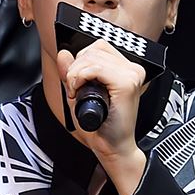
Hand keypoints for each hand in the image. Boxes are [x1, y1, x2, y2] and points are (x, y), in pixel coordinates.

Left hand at [58, 41, 146, 194]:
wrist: (113, 147)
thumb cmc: (101, 126)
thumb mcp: (80, 94)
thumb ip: (71, 72)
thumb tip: (63, 54)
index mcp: (125, 69)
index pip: (99, 47)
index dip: (81, 61)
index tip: (76, 82)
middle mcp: (132, 69)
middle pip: (94, 49)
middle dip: (76, 68)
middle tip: (75, 90)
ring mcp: (131, 75)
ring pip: (92, 56)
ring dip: (76, 74)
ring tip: (78, 93)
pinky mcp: (126, 83)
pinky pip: (95, 68)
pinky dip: (80, 78)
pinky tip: (79, 92)